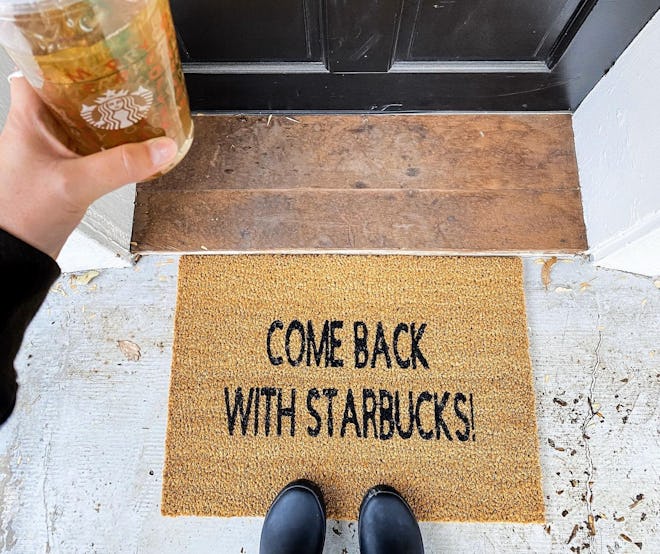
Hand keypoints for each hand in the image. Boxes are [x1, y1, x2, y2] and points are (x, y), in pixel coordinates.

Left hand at [0, 74, 176, 258]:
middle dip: (100, 89)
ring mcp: (50, 150)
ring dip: (107, 118)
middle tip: (128, 84)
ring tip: (136, 112)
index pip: (42, 70)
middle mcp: (36, 129)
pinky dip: (110, 145)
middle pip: (69, 94)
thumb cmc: (20, 216)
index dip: (68, 60)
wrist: (14, 256)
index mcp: (27, 118)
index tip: (98, 58)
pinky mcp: (62, 170)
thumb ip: (121, 166)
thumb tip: (161, 149)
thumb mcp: (75, 184)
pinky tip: (129, 148)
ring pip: (81, 121)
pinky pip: (89, 147)